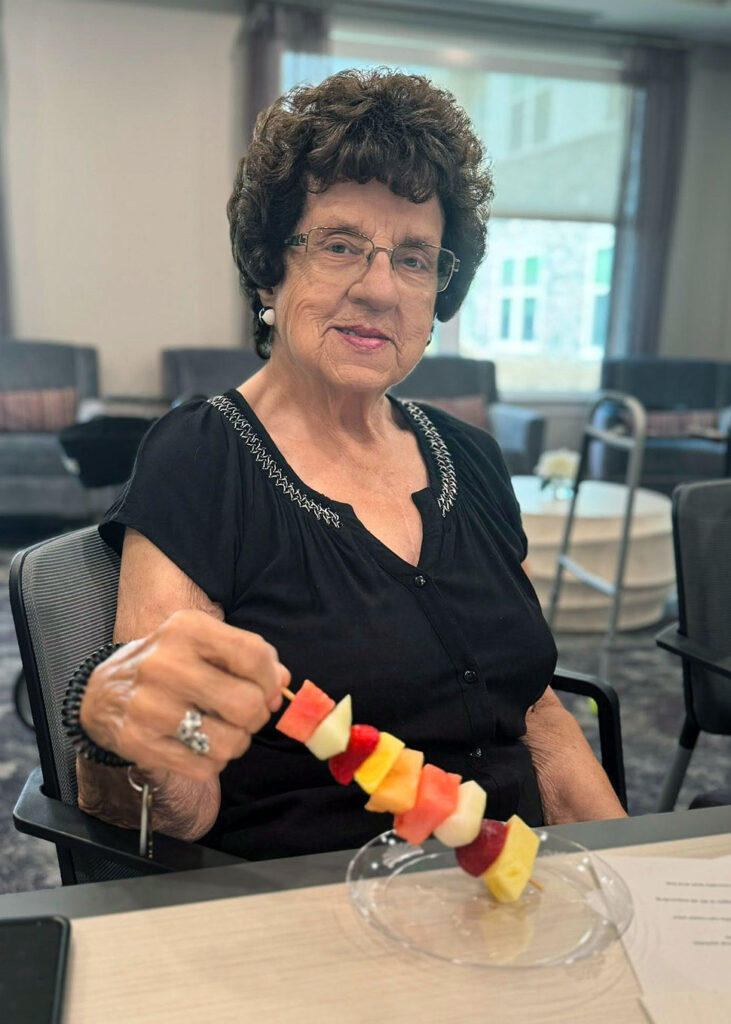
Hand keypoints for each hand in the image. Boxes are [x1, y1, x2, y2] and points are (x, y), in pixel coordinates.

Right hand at [80, 609, 289, 781]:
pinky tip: (198, 744)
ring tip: (223, 731)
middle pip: (246, 704)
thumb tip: (281, 682)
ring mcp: (150, 707)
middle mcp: (165, 665)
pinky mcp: (140, 743)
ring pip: (229, 742)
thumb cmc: (166, 664)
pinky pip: (205, 766)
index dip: (270, 679)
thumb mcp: (202, 643)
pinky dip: (212, 761)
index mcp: (186, 629)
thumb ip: (247, 655)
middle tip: (245, 715)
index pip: (252, 654)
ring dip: (237, 742)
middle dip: (256, 715)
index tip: (268, 690)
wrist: (102, 693)